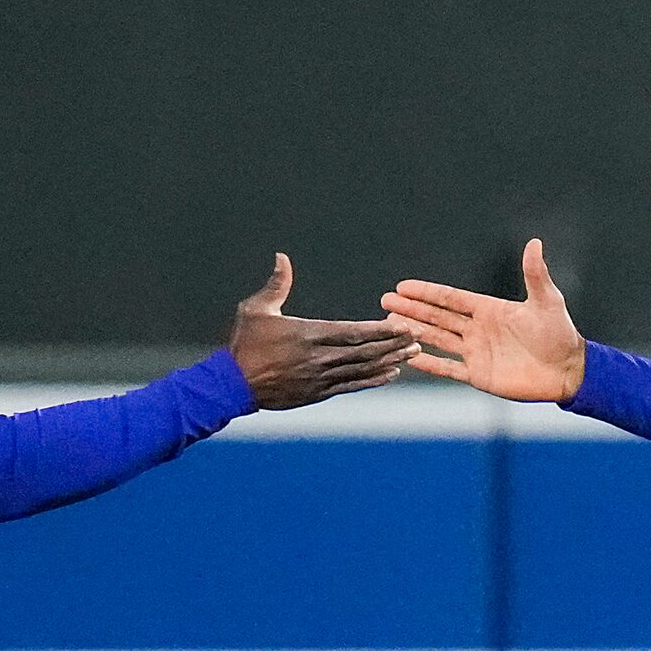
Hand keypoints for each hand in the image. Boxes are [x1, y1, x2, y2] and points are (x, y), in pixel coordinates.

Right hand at [226, 254, 417, 408]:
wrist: (232, 385)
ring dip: (390, 361)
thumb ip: (276, 285)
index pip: (352, 332)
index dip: (380, 330)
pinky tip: (391, 373)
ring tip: (413, 354)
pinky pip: (351, 386)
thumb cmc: (244, 344)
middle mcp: (317, 358)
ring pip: (362, 370)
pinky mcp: (317, 394)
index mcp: (306, 334)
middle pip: (364, 352)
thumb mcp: (255, 309)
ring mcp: (318, 379)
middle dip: (394, 344)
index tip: (402, 325)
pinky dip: (373, 380)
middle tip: (418, 337)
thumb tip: (282, 257)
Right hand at [382, 239, 586, 402]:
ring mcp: (476, 352)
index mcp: (489, 309)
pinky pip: (448, 368)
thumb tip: (534, 243)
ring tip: (390, 324)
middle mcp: (478, 329)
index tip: (403, 286)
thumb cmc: (560, 334)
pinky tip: (409, 357)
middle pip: (437, 317)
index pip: (450, 299)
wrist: (567, 371)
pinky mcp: (479, 375)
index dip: (427, 292)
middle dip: (412, 308)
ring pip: (437, 340)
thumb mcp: (547, 300)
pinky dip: (429, 363)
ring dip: (414, 331)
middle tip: (385, 301)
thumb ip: (534, 274)